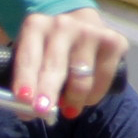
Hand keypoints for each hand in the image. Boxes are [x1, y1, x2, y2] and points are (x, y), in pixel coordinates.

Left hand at [7, 7, 129, 120]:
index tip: (23, 99)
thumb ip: (27, 81)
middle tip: (43, 112)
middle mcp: (62, 25)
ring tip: (68, 108)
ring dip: (73, 101)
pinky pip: (103, 79)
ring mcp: (90, 32)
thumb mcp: (32, 56)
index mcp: (35, 26)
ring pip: (81, 79)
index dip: (25, 78)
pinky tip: (86, 97)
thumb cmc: (50, 50)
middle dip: (47, 91)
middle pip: (55, 66)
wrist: (84, 25)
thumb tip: (25, 112)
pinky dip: (93, 96)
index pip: (28, 57)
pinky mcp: (114, 41)